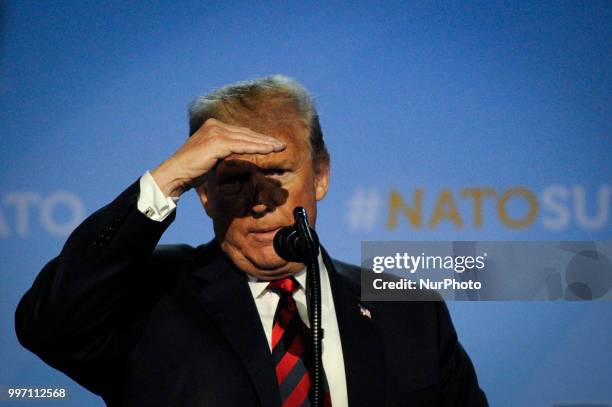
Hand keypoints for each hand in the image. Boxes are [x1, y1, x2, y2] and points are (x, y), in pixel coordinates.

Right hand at [151, 118, 285, 196]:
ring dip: (265, 143)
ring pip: (246, 138)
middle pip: (246, 132)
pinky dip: (257, 148)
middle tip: (281, 144)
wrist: (175, 174)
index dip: (257, 138)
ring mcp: (215, 132)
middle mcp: (214, 125)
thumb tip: (239, 158)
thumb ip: (225, 153)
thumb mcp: (212, 157)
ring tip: (279, 147)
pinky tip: (269, 150)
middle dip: (264, 139)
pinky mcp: (217, 142)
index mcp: (213, 126)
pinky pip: (242, 145)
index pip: (240, 132)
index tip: (271, 143)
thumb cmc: (192, 170)